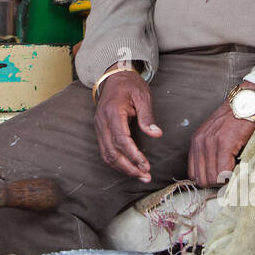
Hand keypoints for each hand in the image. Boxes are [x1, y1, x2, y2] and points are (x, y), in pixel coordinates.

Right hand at [93, 67, 161, 182]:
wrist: (114, 77)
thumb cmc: (130, 86)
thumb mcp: (143, 96)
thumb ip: (147, 116)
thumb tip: (156, 134)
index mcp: (113, 112)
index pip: (121, 140)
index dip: (133, 155)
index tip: (146, 165)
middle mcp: (102, 122)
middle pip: (112, 152)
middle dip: (129, 167)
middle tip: (145, 176)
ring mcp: (99, 127)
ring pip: (106, 155)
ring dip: (122, 168)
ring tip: (140, 176)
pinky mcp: (100, 131)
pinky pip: (105, 151)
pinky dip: (116, 163)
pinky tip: (129, 168)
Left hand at [187, 83, 254, 186]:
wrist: (247, 102)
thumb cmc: (235, 120)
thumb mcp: (215, 135)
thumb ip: (211, 153)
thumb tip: (214, 177)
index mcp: (196, 142)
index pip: (193, 174)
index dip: (208, 180)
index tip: (220, 178)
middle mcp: (199, 142)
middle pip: (202, 179)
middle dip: (216, 183)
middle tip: (229, 177)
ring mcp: (210, 143)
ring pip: (212, 178)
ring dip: (225, 180)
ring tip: (235, 171)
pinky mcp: (224, 143)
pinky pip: (223, 171)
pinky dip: (231, 175)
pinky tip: (238, 167)